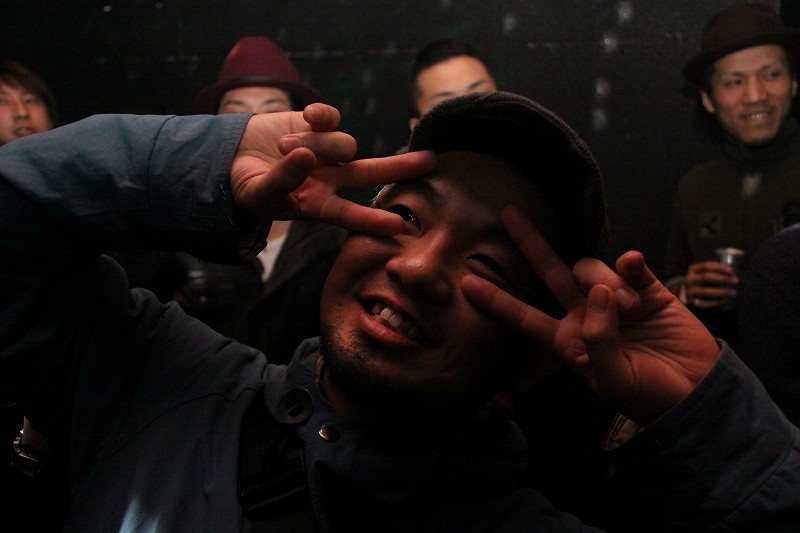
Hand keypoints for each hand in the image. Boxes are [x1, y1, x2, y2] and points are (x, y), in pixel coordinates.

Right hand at [230, 104, 436, 234]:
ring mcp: (326, 151)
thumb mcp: (259, 192)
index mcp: (317, 204)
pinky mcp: (317, 124)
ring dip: (315, 145)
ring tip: (282, 149)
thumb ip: (283, 178)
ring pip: (342, 144)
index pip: (349, 215)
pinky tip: (306, 117)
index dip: (371, 220)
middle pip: (371, 173)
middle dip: (400, 167)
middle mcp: (329, 179)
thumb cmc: (245, 186)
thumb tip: (307, 156)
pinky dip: (321, 116)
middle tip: (431, 161)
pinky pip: (332, 117)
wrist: (229, 158)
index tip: (398, 226)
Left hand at [461, 206, 720, 424]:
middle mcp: (586, 314)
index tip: (466, 283)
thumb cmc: (647, 396)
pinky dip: (629, 263)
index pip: (524, 316)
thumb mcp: (613, 379)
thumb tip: (599, 291)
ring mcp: (616, 299)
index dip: (497, 301)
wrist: (697, 395)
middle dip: (530, 244)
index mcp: (568, 340)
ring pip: (592, 269)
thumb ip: (598, 339)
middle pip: (550, 273)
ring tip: (631, 309)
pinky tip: (634, 266)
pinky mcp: (648, 290)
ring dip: (607, 281)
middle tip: (507, 213)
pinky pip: (631, 265)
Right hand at [683, 260, 737, 308]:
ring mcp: (689, 291)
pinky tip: (724, 300)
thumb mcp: (703, 273)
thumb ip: (714, 272)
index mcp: (693, 269)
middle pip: (706, 277)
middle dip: (723, 279)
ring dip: (721, 292)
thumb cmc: (701, 281)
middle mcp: (689, 279)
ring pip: (705, 291)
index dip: (719, 267)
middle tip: (736, 281)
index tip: (731, 270)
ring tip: (733, 292)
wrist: (687, 292)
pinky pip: (704, 303)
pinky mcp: (691, 302)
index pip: (706, 266)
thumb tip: (732, 274)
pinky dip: (715, 302)